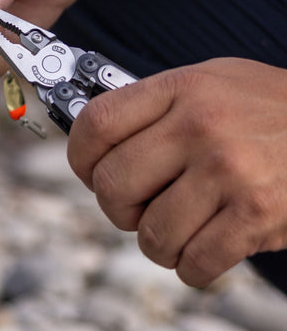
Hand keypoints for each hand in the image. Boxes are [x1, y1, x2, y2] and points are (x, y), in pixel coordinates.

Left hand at [68, 58, 286, 286]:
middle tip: (132, 205)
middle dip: (115, 206)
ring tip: (172, 226)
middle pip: (113, 184)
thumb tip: (98, 137)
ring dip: (154, 241)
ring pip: (150, 233)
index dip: (78, 154)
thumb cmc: (266, 105)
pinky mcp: (256, 216)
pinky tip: (201, 244)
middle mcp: (199, 127)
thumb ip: (153, 105)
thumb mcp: (207, 81)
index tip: (86, 167)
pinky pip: (194, 262)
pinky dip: (188, 264)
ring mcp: (228, 172)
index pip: (97, 123)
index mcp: (180, 88)